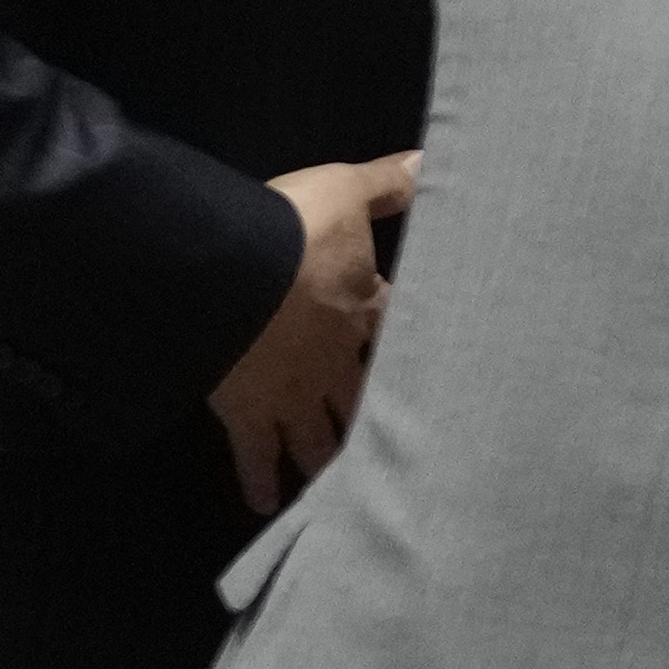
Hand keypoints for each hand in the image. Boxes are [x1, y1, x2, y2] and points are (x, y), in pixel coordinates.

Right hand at [207, 150, 418, 515]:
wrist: (232, 273)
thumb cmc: (293, 229)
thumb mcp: (344, 192)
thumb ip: (387, 183)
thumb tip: (433, 160)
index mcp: (366, 308)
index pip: (399, 330)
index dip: (413, 345)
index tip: (436, 367)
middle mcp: (338, 361)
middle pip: (366, 398)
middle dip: (380, 421)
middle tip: (401, 449)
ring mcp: (294, 394)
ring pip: (320, 438)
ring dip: (330, 461)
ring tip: (343, 488)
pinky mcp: (249, 415)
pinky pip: (256, 456)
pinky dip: (260, 481)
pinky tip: (266, 507)